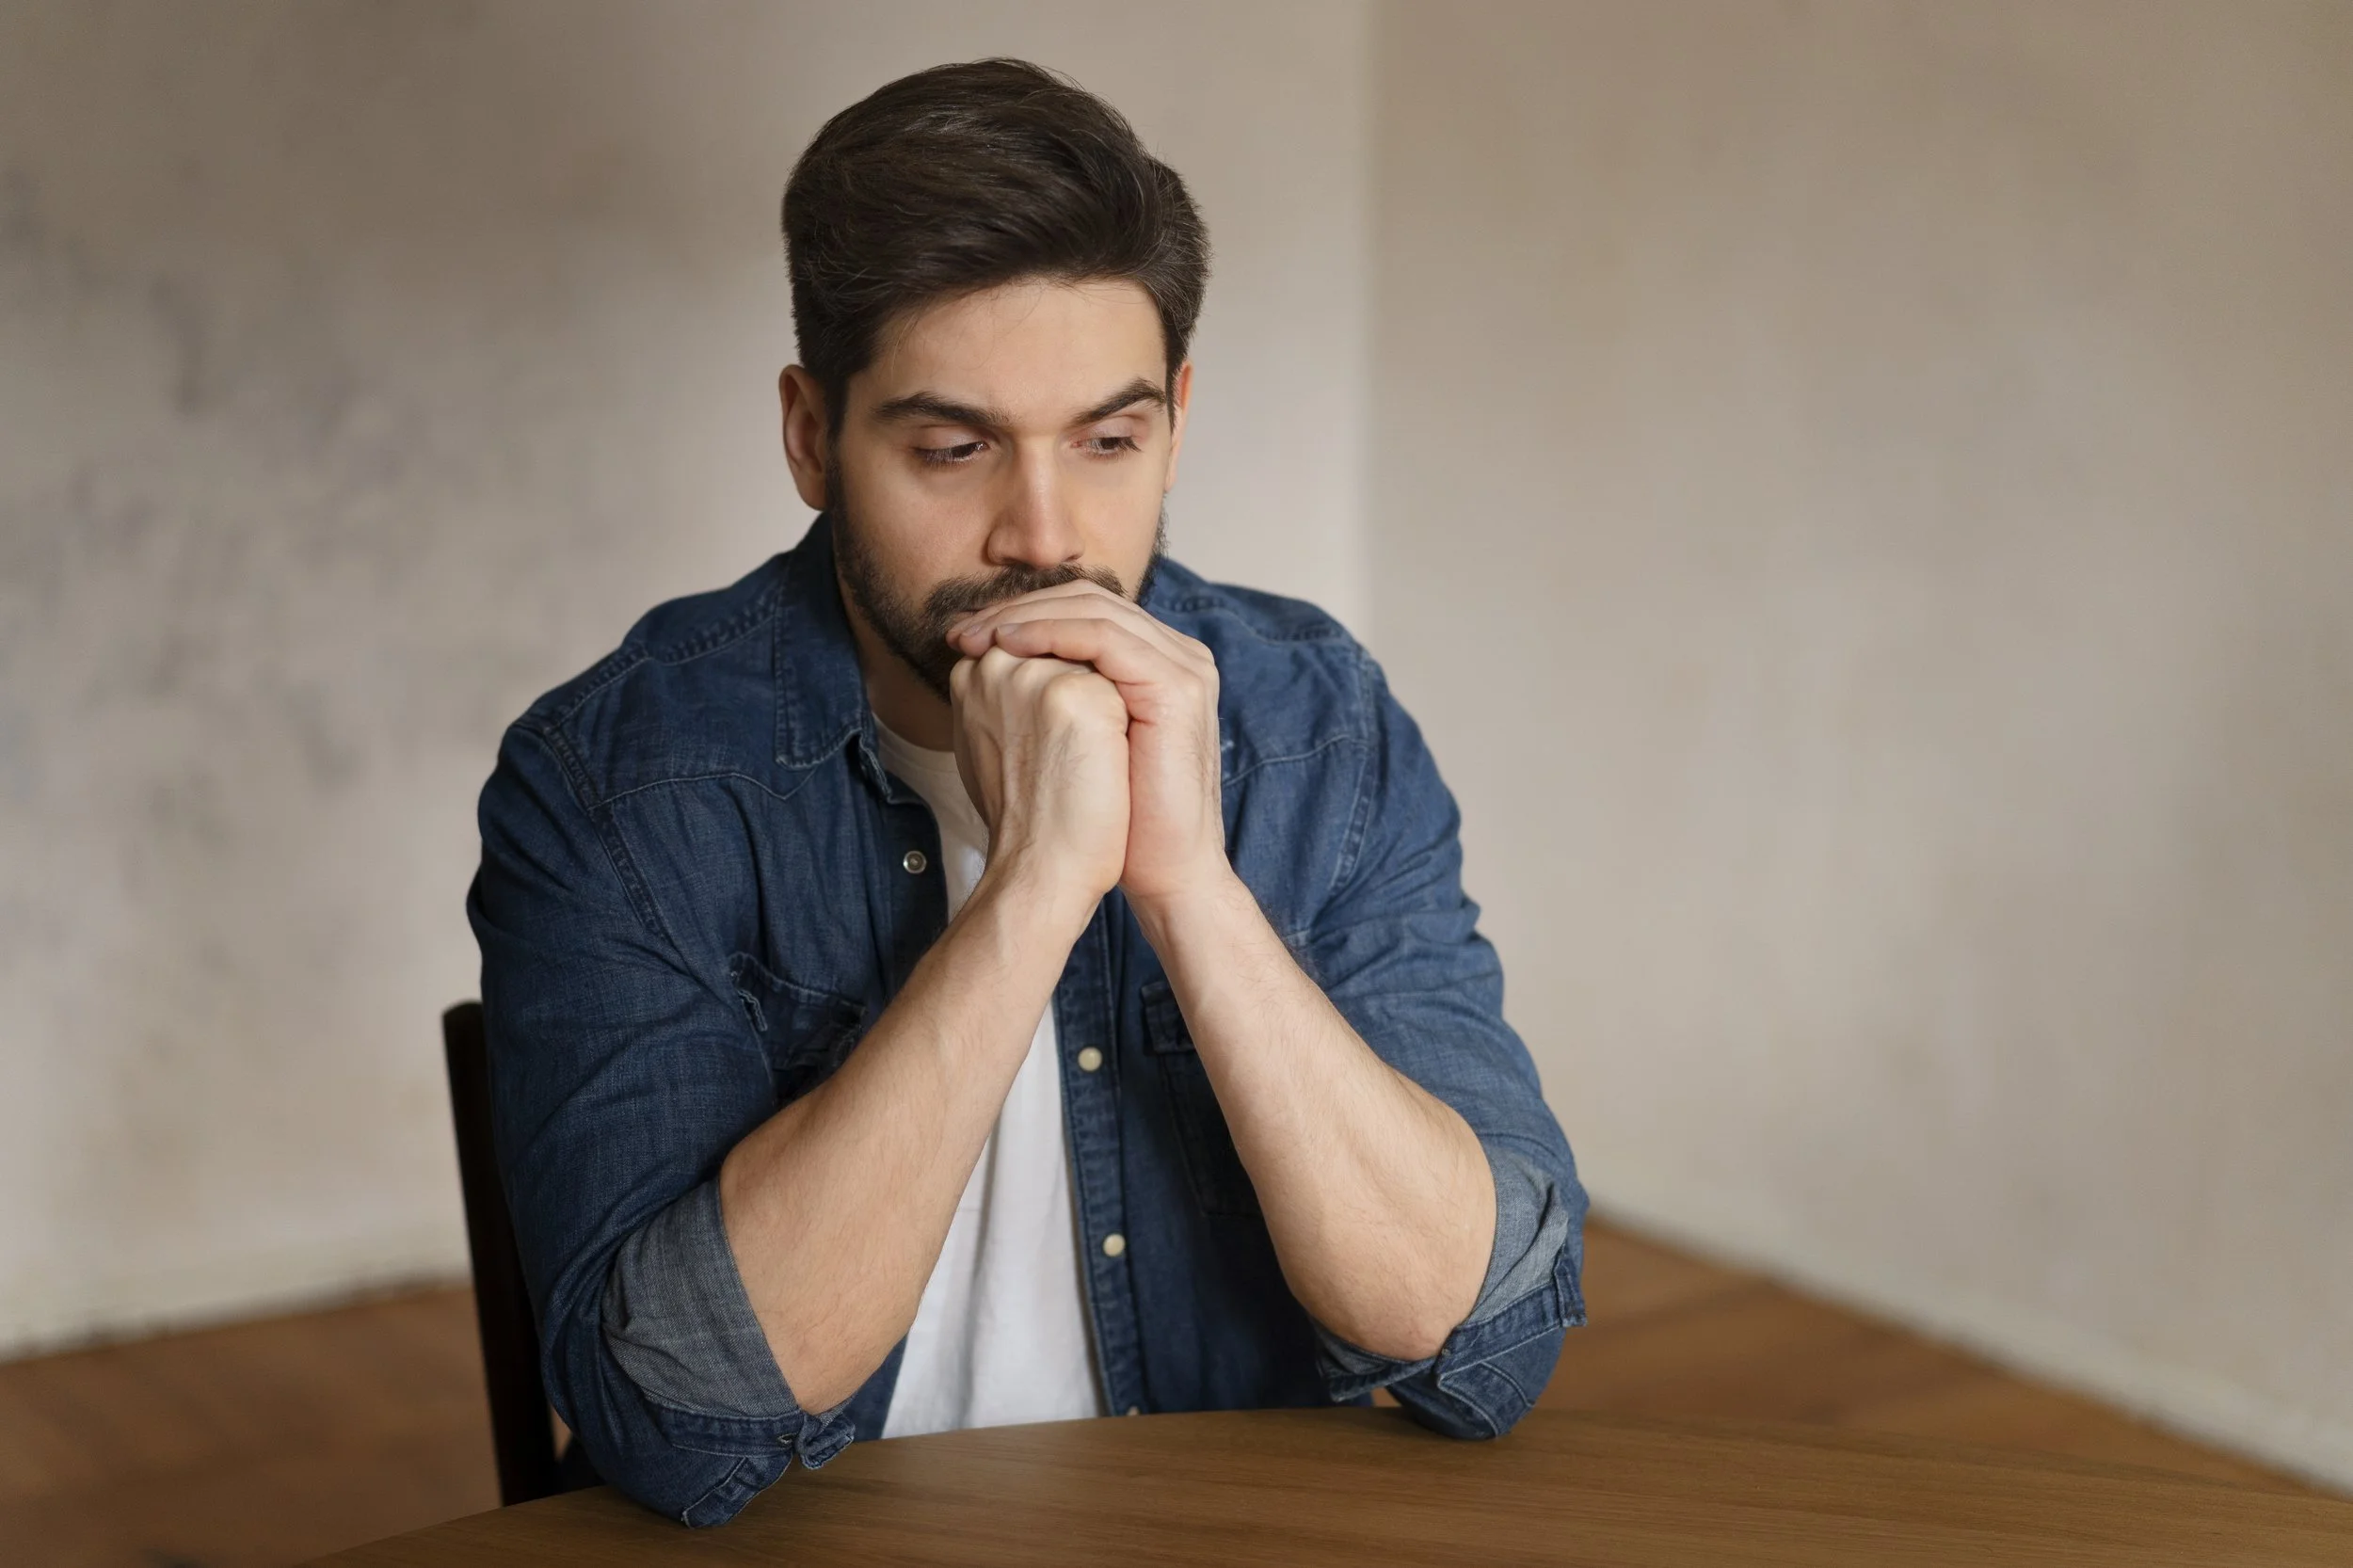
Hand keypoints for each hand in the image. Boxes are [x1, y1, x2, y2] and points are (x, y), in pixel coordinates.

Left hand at [950, 583, 1226, 909]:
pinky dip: (1050, 633)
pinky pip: (1103, 637)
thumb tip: (984, 665)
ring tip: (978, 635)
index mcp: (1158, 661)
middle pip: (1088, 598)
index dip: (1022, 614)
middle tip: (963, 629)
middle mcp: (1178, 654)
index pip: (1084, 609)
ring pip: (1092, 609)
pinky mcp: (1175, 686)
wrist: (1163, 868)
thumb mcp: (1080, 739)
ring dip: (1025, 617)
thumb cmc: (1119, 817)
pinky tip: (1010, 647)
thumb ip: (1054, 694)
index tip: (964, 636)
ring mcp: (1183, 666)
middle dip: (1017, 608)